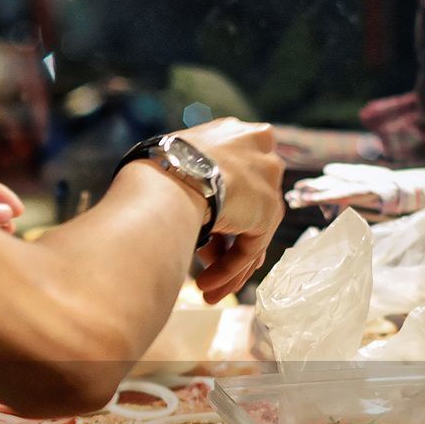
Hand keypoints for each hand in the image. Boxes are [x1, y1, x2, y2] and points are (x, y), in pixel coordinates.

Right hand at [174, 119, 284, 303]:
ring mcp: (267, 180)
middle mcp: (260, 151)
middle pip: (246, 208)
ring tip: (205, 289)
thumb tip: (188, 215)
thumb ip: (192, 182)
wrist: (166, 180)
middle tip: (206, 270)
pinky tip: (206, 285)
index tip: (205, 237)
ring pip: (250, 232)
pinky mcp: (269, 210)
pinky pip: (249, 248)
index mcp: (237, 134)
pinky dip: (229, 269)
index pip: (236, 178)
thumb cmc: (155, 172)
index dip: (221, 212)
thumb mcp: (174, 165)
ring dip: (226, 265)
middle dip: (225, 245)